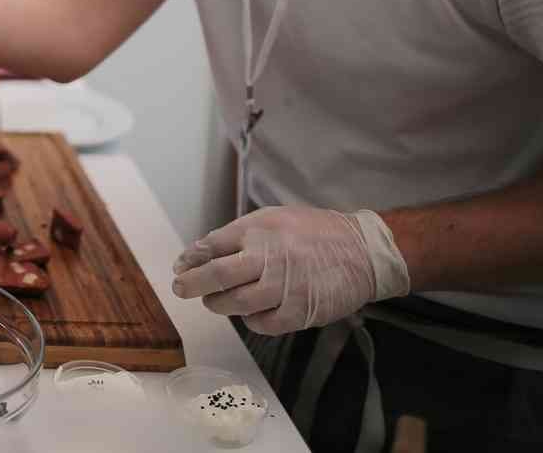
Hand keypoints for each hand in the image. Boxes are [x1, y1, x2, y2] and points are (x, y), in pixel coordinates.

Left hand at [171, 205, 410, 334]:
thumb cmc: (313, 232)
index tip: (180, 267)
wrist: (362, 250)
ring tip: (214, 301)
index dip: (191, 259)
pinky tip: (250, 313)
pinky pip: (264, 323)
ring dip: (219, 304)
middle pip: (218, 275)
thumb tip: (201, 253)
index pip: (212, 245)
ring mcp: (285, 286)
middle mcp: (270, 257)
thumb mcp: (273, 219)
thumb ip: (239, 235)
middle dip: (193, 284)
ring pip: (237, 302)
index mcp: (260, 230)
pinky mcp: (301, 311)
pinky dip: (251, 320)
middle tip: (181, 289)